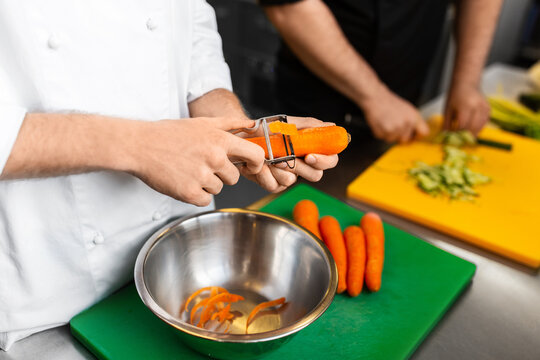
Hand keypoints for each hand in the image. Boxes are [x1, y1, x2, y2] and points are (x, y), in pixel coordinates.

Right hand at [128, 117, 265, 205]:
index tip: (249, 166)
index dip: (256, 163)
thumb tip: (253, 125)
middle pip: (234, 177)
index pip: (256, 156)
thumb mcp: (202, 123)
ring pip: (218, 188)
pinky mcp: (190, 193)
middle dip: (222, 174)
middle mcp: (214, 159)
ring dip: (207, 183)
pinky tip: (184, 181)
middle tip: (201, 164)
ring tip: (189, 170)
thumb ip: (231, 124)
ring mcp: (202, 177)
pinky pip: (205, 199)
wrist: (140, 146)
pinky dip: (196, 194)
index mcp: (220, 141)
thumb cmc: (170, 133)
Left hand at [239, 116, 338, 192]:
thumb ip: (311, 125)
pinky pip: (274, 185)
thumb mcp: (289, 123)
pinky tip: (260, 164)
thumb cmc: (267, 129)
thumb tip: (332, 126)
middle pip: (315, 175)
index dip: (324, 161)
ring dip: (277, 167)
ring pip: (291, 181)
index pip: (330, 160)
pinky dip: (265, 173)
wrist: (244, 136)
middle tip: (284, 157)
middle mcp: (303, 166)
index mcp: (311, 150)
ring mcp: (289, 176)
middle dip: (299, 166)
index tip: (310, 156)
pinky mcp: (274, 184)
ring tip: (268, 156)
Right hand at [360, 85, 428, 142]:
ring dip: (389, 134)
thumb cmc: (390, 103)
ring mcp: (394, 129)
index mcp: (414, 117)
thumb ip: (415, 122)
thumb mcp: (409, 109)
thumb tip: (419, 134)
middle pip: (405, 139)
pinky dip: (381, 133)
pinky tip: (381, 123)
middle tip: (394, 125)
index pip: (423, 133)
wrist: (376, 98)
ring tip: (386, 122)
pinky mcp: (383, 132)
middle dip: (400, 135)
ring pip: (393, 140)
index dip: (418, 136)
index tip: (414, 136)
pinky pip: (383, 138)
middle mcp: (405, 124)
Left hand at [444, 83, 489, 134]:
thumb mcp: (447, 109)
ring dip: (473, 134)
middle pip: (472, 127)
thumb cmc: (455, 96)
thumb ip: (446, 123)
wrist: (467, 83)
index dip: (458, 134)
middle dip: (465, 136)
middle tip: (459, 141)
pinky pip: (484, 123)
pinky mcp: (488, 109)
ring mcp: (484, 108)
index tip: (453, 138)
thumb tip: (445, 136)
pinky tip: (472, 130)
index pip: (462, 125)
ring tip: (465, 138)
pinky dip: (479, 128)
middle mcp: (477, 107)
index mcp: (465, 106)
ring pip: (480, 127)